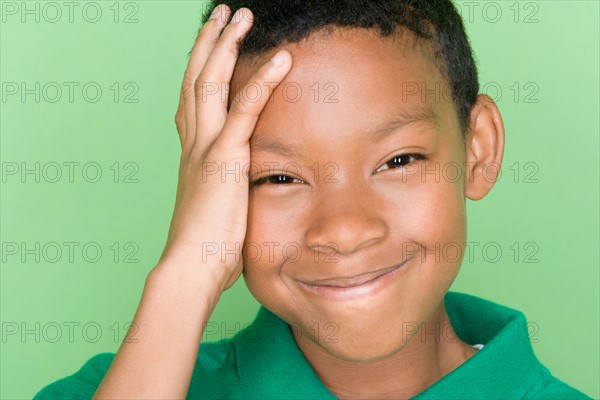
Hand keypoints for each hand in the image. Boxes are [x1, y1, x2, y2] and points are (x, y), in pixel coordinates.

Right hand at [158, 5, 292, 290]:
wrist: (190, 268)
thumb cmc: (206, 248)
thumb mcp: (217, 208)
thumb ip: (226, 189)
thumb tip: (241, 193)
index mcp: (193, 154)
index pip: (194, 99)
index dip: (200, 68)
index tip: (210, 46)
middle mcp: (194, 142)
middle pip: (197, 78)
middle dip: (208, 42)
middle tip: (221, 14)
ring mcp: (207, 147)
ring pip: (212, 82)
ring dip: (226, 44)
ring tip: (239, 14)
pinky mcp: (224, 159)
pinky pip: (245, 110)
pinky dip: (263, 81)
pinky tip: (281, 58)